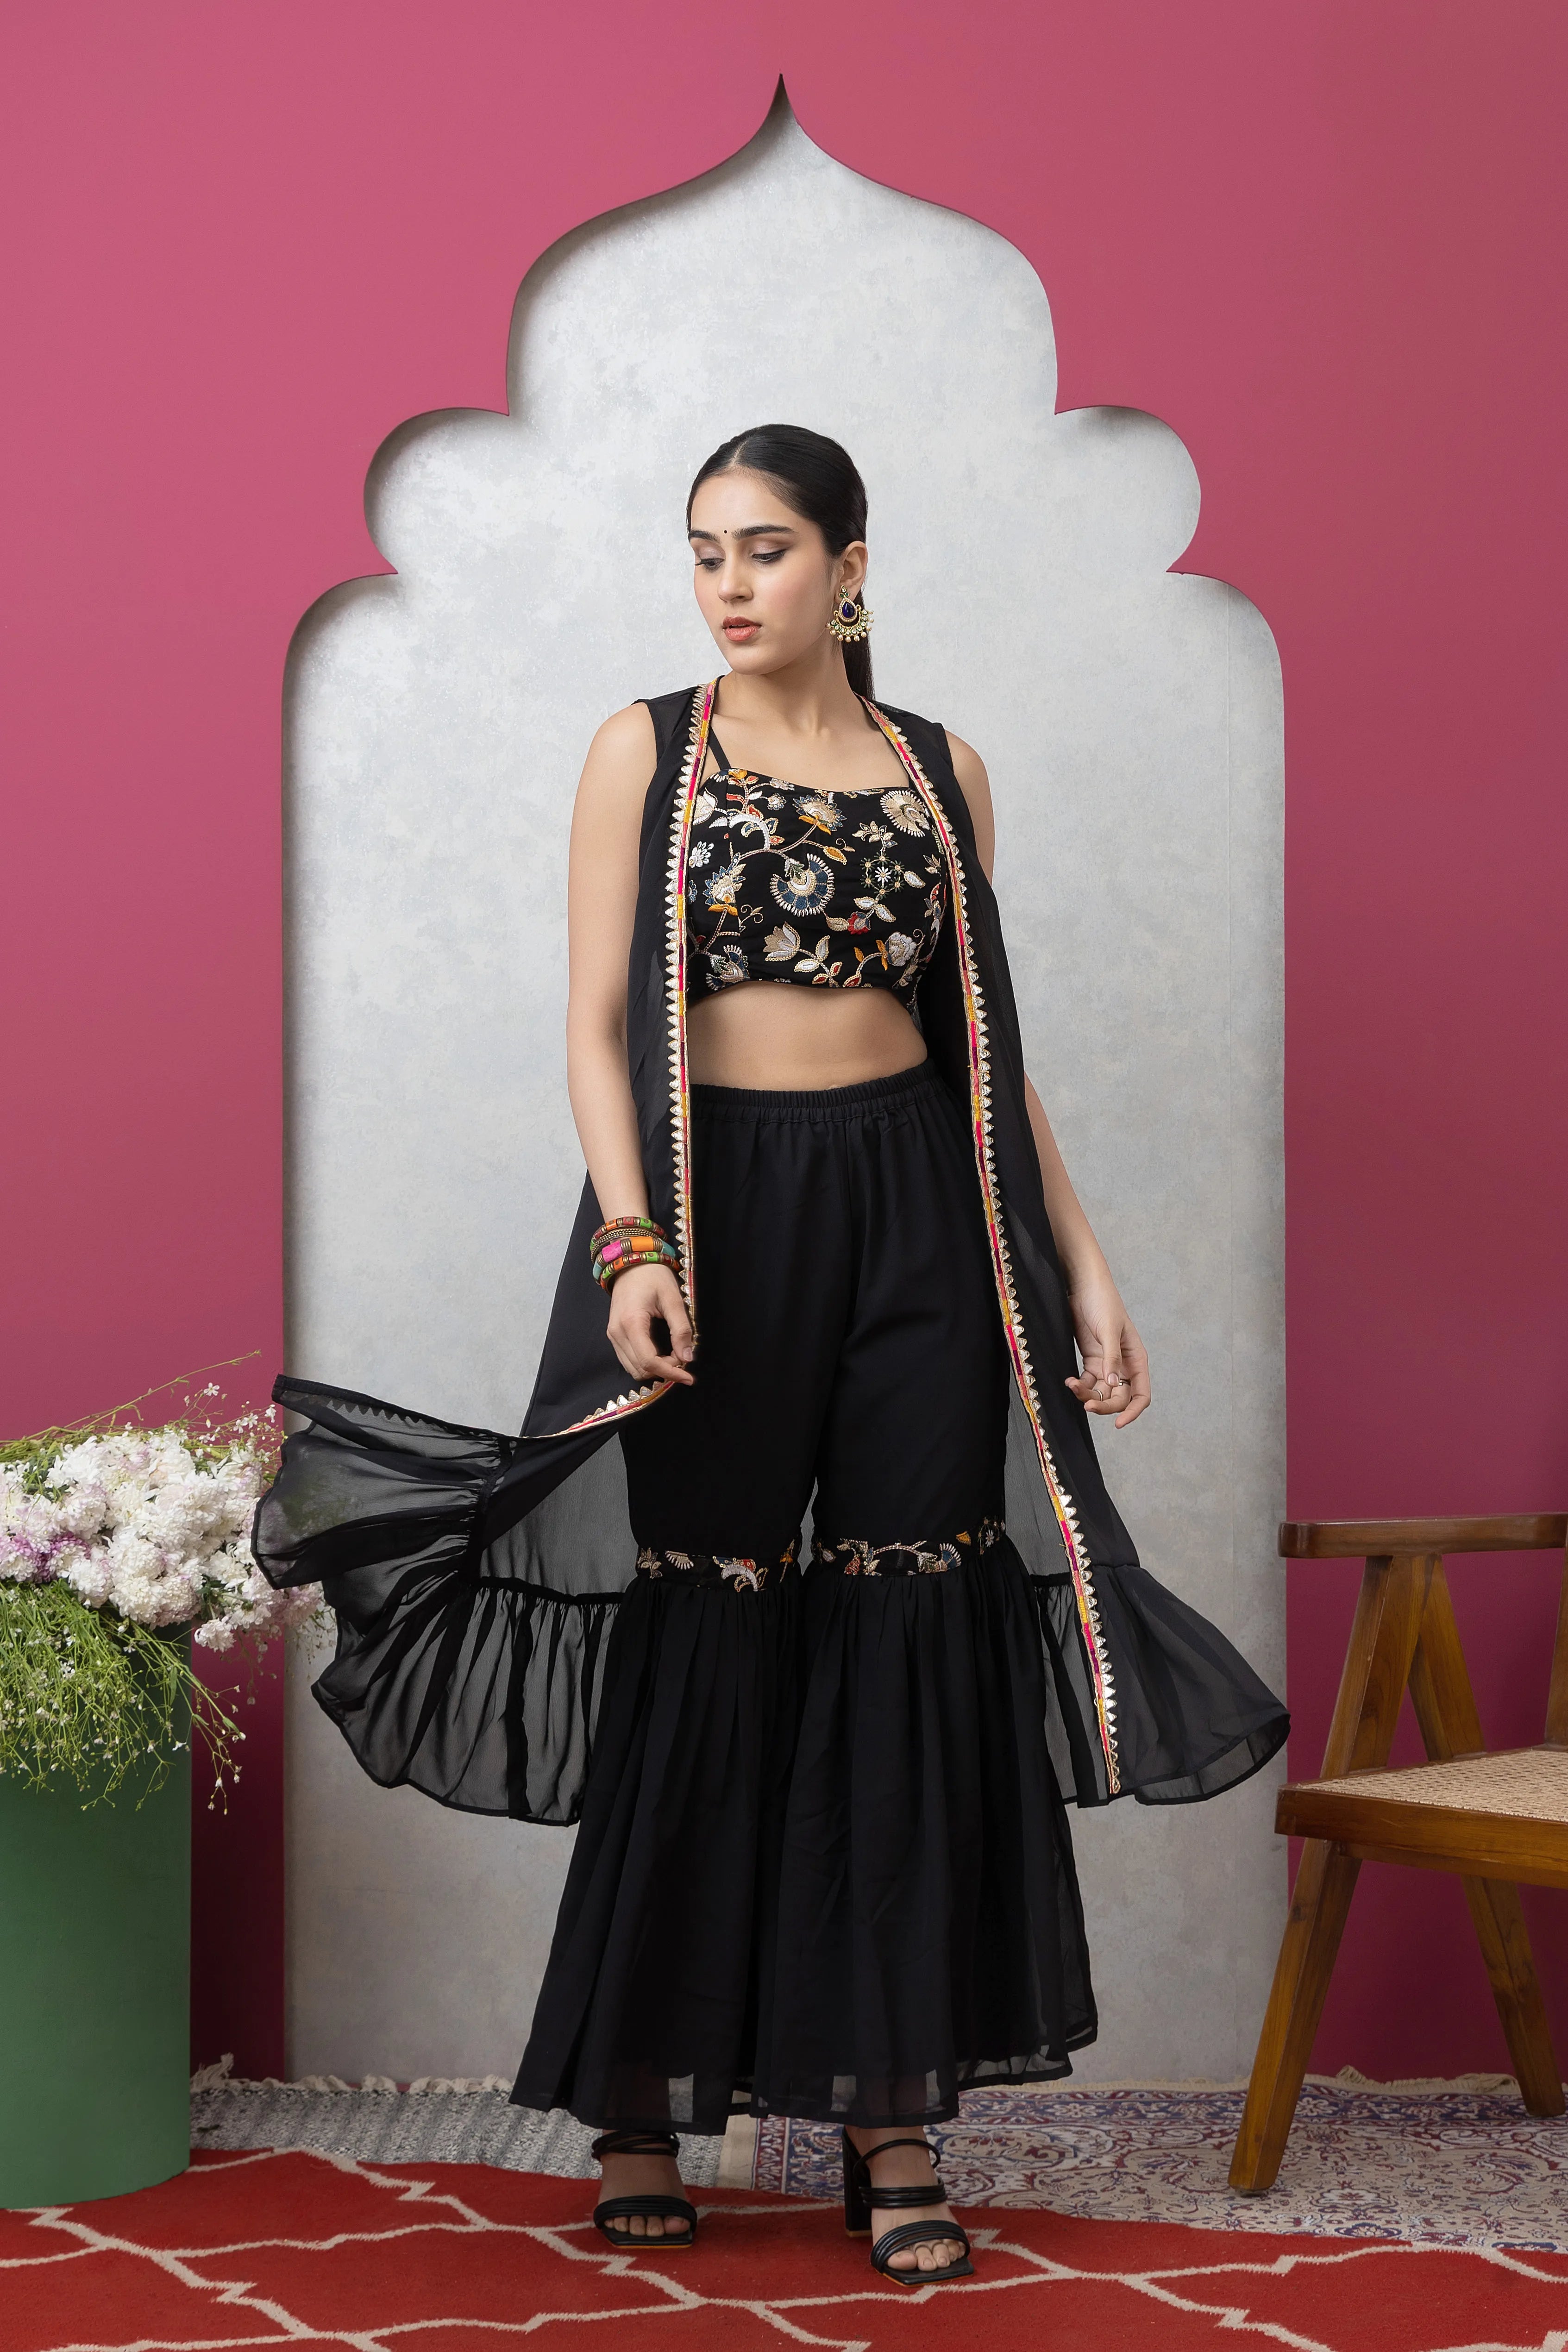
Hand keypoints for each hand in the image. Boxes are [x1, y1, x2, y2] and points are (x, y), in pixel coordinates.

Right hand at [606, 1263, 694, 1386]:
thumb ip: (681, 1329)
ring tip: (674, 1356)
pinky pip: (628, 1359)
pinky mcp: (614, 1334)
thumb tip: (687, 1357)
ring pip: (633, 1368)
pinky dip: (646, 1363)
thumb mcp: (673, 1299)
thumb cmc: (653, 1276)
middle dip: (664, 1371)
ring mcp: (613, 1335)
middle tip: (683, 1359)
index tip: (689, 1377)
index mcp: (631, 1323)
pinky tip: (662, 1354)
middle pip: (640, 1369)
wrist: (631, 1262)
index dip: (671, 1373)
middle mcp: (617, 1333)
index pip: (649, 1361)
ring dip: (655, 1369)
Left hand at [1064, 1276, 1149, 1427]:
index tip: (1119, 1423)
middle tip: (1086, 1406)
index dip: (1132, 1411)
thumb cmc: (1103, 1302)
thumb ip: (1111, 1357)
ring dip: (1088, 1396)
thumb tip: (1114, 1384)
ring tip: (1073, 1386)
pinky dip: (1079, 1386)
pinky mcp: (1091, 1361)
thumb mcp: (1109, 1330)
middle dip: (1104, 1405)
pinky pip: (1088, 1383)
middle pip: (1119, 1398)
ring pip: (1101, 1393)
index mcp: (1136, 1360)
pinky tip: (1069, 1381)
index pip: (1141, 1394)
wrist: (1083, 1286)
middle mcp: (1124, 1366)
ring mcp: (1107, 1364)